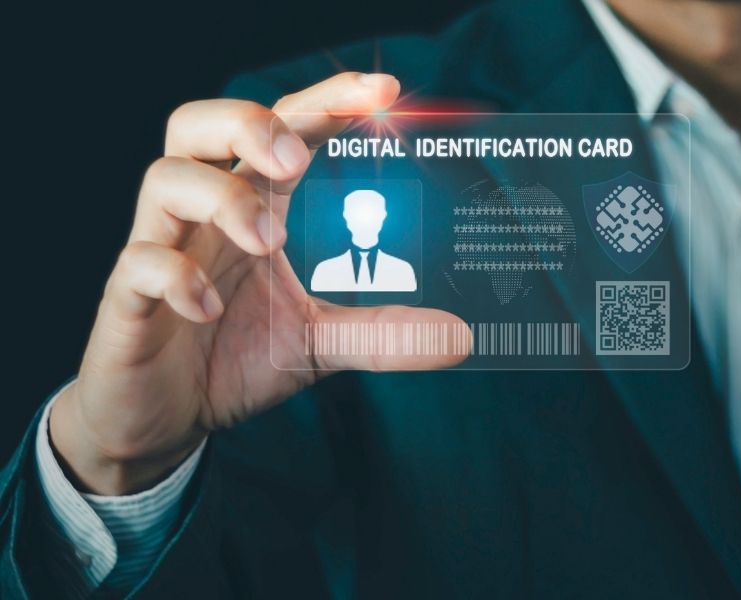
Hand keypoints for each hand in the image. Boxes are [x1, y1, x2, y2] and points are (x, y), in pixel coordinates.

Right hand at [50, 72, 466, 494]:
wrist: (165, 420)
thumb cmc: (234, 359)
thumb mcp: (320, 343)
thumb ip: (382, 332)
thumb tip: (459, 337)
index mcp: (251, 208)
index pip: (283, 130)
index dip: (327, 101)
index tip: (384, 90)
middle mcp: (202, 216)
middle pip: (198, 124)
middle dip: (249, 124)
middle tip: (295, 161)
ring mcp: (161, 249)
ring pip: (165, 178)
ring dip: (222, 198)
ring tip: (267, 242)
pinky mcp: (127, 300)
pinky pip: (139, 264)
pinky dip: (176, 277)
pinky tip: (211, 309)